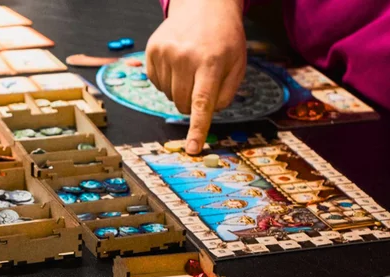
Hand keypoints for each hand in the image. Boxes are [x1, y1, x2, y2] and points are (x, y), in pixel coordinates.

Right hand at [146, 0, 246, 153]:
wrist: (204, 3)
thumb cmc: (224, 38)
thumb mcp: (237, 63)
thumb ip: (225, 94)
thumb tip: (207, 115)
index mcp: (211, 61)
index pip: (202, 103)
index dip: (197, 129)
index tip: (192, 149)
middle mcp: (185, 57)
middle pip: (182, 105)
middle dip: (192, 102)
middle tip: (201, 82)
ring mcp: (165, 53)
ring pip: (168, 97)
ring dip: (179, 90)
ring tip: (189, 67)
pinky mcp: (152, 52)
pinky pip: (157, 84)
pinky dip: (167, 80)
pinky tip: (177, 63)